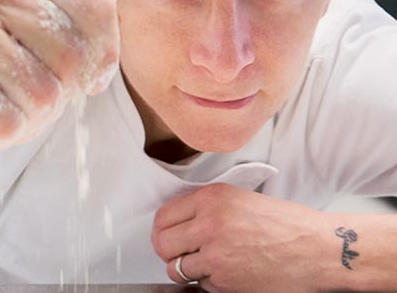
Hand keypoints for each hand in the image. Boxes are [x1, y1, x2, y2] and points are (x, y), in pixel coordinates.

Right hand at [0, 0, 150, 164]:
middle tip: (41, 87)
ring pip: (40, 90)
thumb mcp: (64, 16)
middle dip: (65, 84)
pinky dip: (8, 127)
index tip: (87, 69)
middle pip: (70, 52)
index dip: (103, 51)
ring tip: (13, 99)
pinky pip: (7, 119)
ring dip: (36, 110)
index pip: (97, 5)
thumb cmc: (16, 60)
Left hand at [152, 183, 335, 291]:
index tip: (166, 235)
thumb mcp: (242, 199)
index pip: (163, 217)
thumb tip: (179, 221)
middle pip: (162, 244)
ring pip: (176, 269)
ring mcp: (216, 255)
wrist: (319, 250)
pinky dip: (208, 283)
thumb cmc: (289, 225)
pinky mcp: (225, 281)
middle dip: (168, 251)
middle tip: (179, 253)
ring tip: (203, 265)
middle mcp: (210, 225)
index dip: (162, 229)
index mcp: (212, 199)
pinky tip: (227, 272)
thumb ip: (208, 207)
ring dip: (185, 269)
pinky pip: (200, 285)